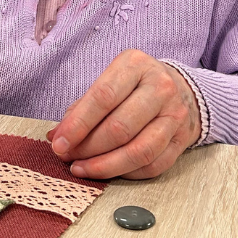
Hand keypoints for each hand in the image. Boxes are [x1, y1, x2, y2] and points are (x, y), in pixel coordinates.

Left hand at [47, 51, 200, 179]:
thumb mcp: (110, 81)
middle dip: (88, 148)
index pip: (103, 97)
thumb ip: (82, 107)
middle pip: (121, 127)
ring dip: (105, 166)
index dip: (78, 124)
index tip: (59, 143)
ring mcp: (175, 114)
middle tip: (67, 157)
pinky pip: (153, 165)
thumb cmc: (134, 85)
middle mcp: (160, 87)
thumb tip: (55, 137)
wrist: (180, 88)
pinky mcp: (182, 139)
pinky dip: (126, 173)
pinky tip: (108, 171)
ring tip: (82, 168)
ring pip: (139, 151)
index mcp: (136, 65)